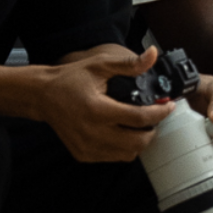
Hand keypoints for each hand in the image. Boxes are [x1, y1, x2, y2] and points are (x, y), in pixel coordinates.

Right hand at [33, 43, 174, 162]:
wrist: (43, 96)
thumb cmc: (70, 80)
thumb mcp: (99, 66)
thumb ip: (128, 64)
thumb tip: (152, 55)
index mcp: (98, 110)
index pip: (139, 118)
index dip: (160, 113)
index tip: (169, 106)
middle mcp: (93, 132)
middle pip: (137, 142)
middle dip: (152, 130)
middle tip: (153, 118)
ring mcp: (88, 147)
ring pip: (127, 154)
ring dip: (138, 141)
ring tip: (138, 126)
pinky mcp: (83, 154)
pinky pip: (113, 157)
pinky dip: (122, 148)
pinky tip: (121, 132)